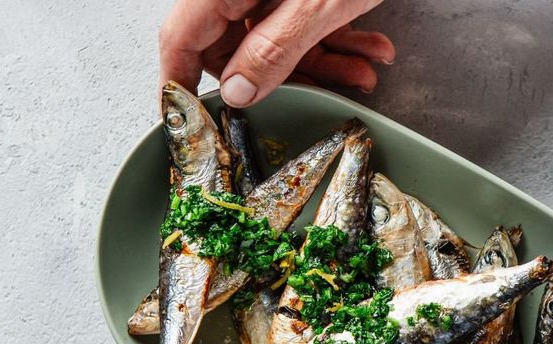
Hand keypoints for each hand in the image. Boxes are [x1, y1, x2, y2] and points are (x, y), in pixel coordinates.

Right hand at [159, 0, 394, 106]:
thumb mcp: (316, 5)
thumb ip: (274, 49)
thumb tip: (238, 91)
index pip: (183, 38)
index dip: (181, 83)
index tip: (190, 121)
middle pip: (235, 48)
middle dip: (282, 79)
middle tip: (312, 95)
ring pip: (279, 42)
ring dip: (325, 64)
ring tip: (362, 74)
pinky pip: (306, 24)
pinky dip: (339, 42)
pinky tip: (371, 51)